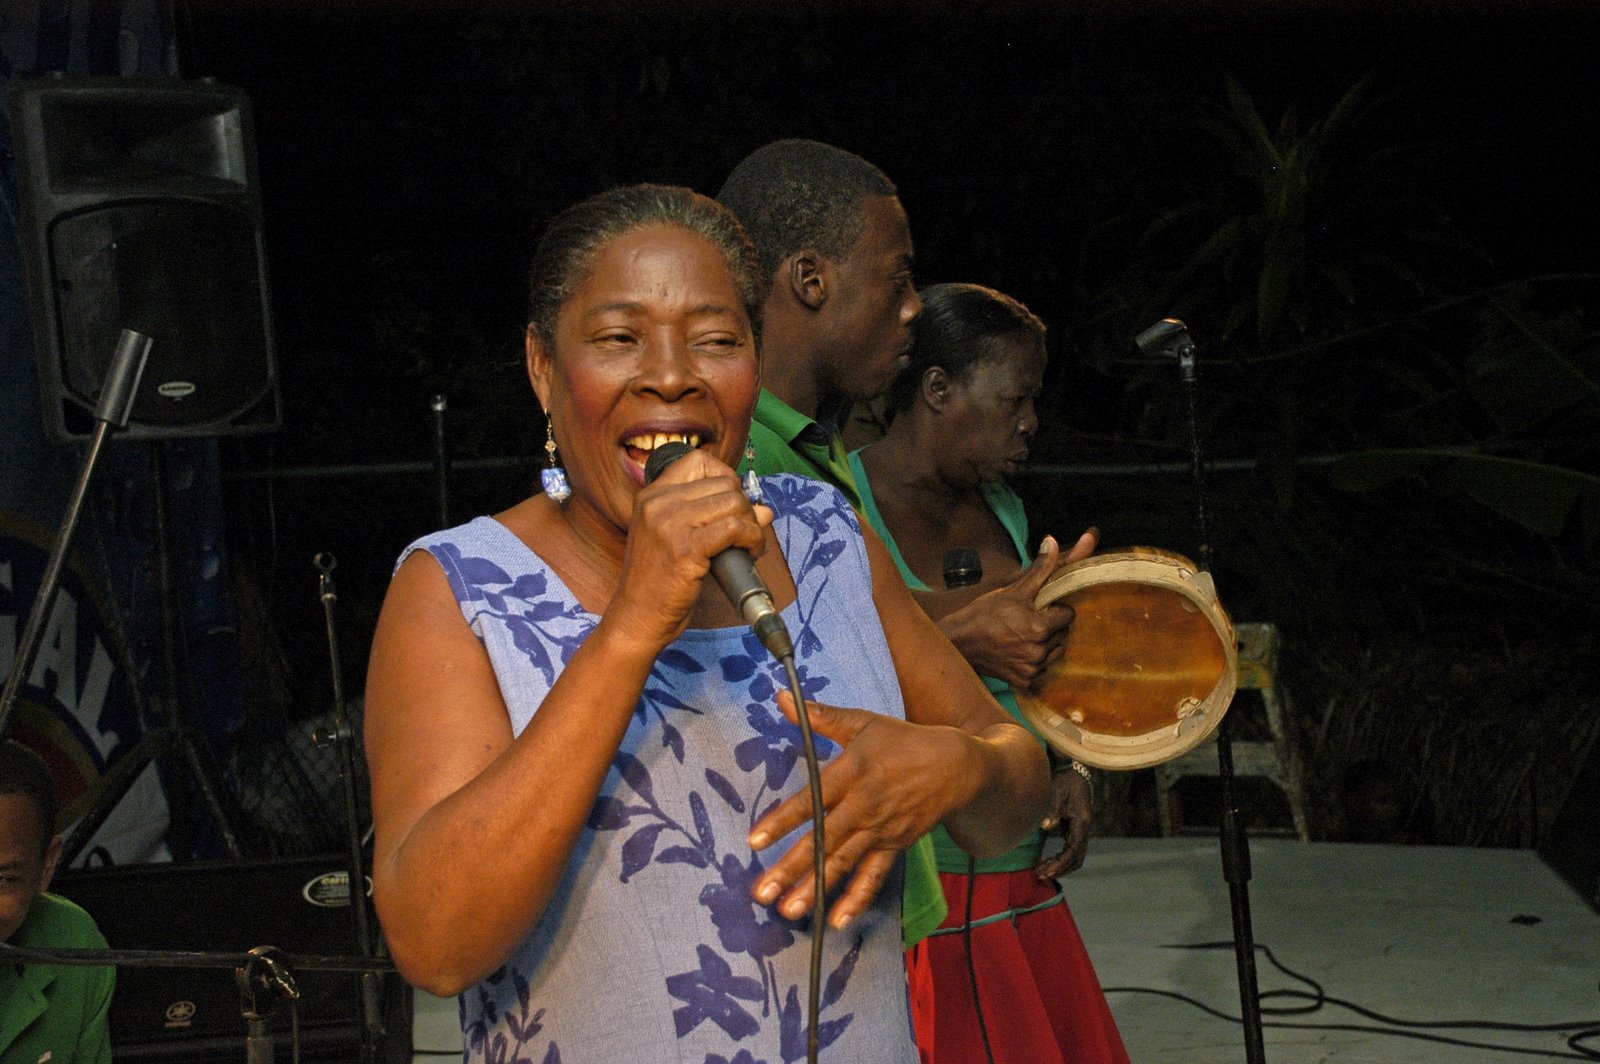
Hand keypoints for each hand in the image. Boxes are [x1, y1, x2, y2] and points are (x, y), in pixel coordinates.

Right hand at [606, 448, 773, 651]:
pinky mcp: (685, 548)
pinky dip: (752, 539)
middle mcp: (657, 503)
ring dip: (752, 525)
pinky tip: (750, 553)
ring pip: (734, 502)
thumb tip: (764, 510)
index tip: (732, 504)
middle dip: (745, 507)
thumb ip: (715, 518)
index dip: (726, 477)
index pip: (699, 461)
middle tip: (745, 533)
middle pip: (724, 482)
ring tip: (748, 545)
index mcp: (652, 495)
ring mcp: (669, 523)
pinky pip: (735, 528)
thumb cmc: (659, 582)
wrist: (637, 617)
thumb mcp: (679, 539)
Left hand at [747, 689, 976, 930]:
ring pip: (844, 863)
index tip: (754, 841)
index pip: (811, 801)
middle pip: (823, 841)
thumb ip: (820, 716)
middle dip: (790, 868)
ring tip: (789, 911)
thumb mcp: (863, 723)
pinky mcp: (895, 846)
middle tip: (761, 892)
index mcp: (851, 773)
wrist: (957, 766)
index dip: (782, 821)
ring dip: (816, 889)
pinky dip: (858, 899)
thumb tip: (780, 697)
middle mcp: (863, 806)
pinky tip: (837, 921)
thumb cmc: (904, 741)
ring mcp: (880, 830)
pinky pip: (874, 876)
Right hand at [939, 528, 1097, 688]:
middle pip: (1063, 634)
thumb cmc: (984, 614)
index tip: (1040, 608)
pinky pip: (1042, 669)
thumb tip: (1053, 541)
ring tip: (1023, 636)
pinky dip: (1034, 661)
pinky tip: (1018, 651)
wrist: (958, 643)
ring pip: (1055, 653)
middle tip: (1028, 620)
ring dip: (1046, 644)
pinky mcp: (1025, 681)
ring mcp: (1032, 669)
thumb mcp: (1013, 589)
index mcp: (1040, 627)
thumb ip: (1041, 568)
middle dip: (1052, 626)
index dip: (1056, 609)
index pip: (1068, 615)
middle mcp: (1039, 651)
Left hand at [1036, 765, 1092, 878]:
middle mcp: (1084, 829)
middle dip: (1060, 869)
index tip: (1047, 872)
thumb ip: (1053, 809)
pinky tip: (1046, 862)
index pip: (1074, 850)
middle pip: (1076, 858)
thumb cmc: (1066, 779)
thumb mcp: (1057, 790)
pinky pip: (1069, 850)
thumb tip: (1045, 827)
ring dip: (1060, 866)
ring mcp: (1080, 830)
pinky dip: (1060, 859)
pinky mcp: (1074, 829)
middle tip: (1040, 875)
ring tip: (1040, 872)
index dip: (1061, 864)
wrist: (1075, 771)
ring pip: (1074, 857)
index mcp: (1082, 822)